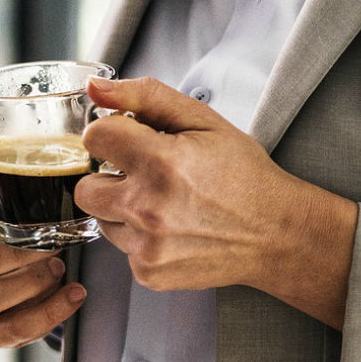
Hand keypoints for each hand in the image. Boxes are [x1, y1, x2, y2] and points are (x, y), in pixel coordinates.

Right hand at [0, 195, 86, 347]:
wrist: (19, 269)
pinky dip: (48, 313)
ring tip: (59, 267)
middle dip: (14, 256)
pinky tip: (74, 294)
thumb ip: (15, 204)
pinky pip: (11, 330)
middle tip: (50, 246)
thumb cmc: (11, 233)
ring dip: (28, 284)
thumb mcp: (6, 210)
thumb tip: (49, 198)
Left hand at [74, 77, 356, 327]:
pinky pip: (122, 249)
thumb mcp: (204, 122)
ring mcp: (147, 246)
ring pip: (102, 220)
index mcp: (162, 162)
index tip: (132, 141)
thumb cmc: (244, 176)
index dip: (114, 134)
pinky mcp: (149, 273)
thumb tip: (95, 88)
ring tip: (166, 205)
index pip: (95, 138)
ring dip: (124, 210)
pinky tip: (174, 230)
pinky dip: (141, 239)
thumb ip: (146, 97)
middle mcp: (148, 208)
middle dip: (110, 177)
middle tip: (146, 176)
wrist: (276, 234)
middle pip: (85, 187)